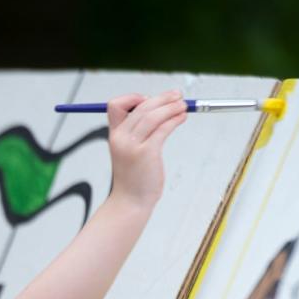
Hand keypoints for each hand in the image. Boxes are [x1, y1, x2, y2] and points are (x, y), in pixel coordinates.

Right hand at [106, 89, 187, 210]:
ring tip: (184, 105)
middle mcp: (121, 137)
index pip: (115, 105)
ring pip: (153, 115)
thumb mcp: (127, 152)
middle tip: (178, 95)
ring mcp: (133, 145)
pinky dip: (174, 120)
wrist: (130, 202)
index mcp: (114, 135)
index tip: (149, 100)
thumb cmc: (133, 179)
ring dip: (171, 107)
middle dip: (162, 98)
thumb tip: (157, 112)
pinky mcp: (147, 153)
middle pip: (141, 106)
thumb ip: (135, 134)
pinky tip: (181, 118)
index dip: (132, 98)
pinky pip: (163, 129)